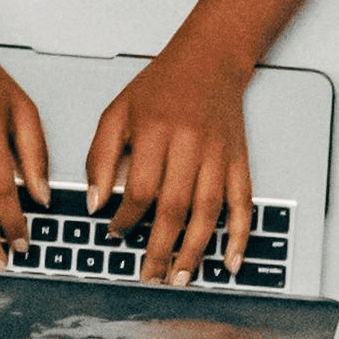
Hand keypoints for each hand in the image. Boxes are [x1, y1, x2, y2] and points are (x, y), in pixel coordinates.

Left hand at [83, 44, 252, 282]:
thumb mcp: (116, 113)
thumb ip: (100, 157)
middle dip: (160, 249)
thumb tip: (96, 204)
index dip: (126, 218)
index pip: (140, 189)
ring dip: (195, 250)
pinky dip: (240, 235)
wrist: (209, 60)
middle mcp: (191, 145)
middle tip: (149, 277)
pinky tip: (231, 260)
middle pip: (175, 208)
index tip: (115, 233)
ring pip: (209, 211)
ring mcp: (219, 155)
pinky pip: (243, 203)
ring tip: (181, 278)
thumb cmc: (160, 87)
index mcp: (156, 133)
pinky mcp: (239, 160)